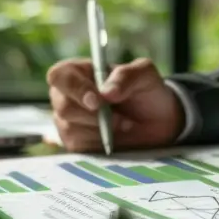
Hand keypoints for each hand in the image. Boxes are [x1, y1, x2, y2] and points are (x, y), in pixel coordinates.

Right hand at [47, 58, 185, 152]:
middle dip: (94, 115)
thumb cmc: (147, 91)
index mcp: (79, 72)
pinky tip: (115, 137)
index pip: (60, 75)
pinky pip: (78, 146)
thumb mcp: (145, 75)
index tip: (97, 101)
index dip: (74, 88)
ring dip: (101, 129)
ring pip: (70, 128)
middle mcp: (67, 96)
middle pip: (63, 106)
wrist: (159, 122)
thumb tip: (106, 92)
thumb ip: (127, 75)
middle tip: (118, 118)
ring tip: (124, 124)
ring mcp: (69, 121)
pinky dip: (100, 143)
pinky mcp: (76, 143)